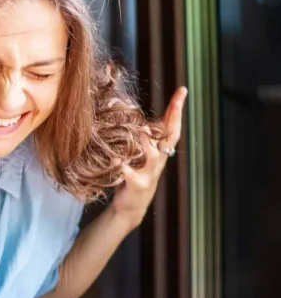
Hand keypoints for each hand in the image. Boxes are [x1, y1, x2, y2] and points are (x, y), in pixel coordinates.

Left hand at [112, 86, 187, 227]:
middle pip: (168, 138)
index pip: (172, 127)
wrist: (130, 208)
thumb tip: (138, 115)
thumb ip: (143, 137)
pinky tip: (114, 161)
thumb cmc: (134, 175)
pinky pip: (129, 174)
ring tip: (140, 130)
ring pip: (152, 155)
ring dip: (147, 142)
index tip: (182, 90)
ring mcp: (148, 173)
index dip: (177, 110)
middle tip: (175, 103)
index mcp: (160, 151)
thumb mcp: (142, 155)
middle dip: (172, 120)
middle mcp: (158, 161)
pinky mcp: (136, 185)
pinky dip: (121, 166)